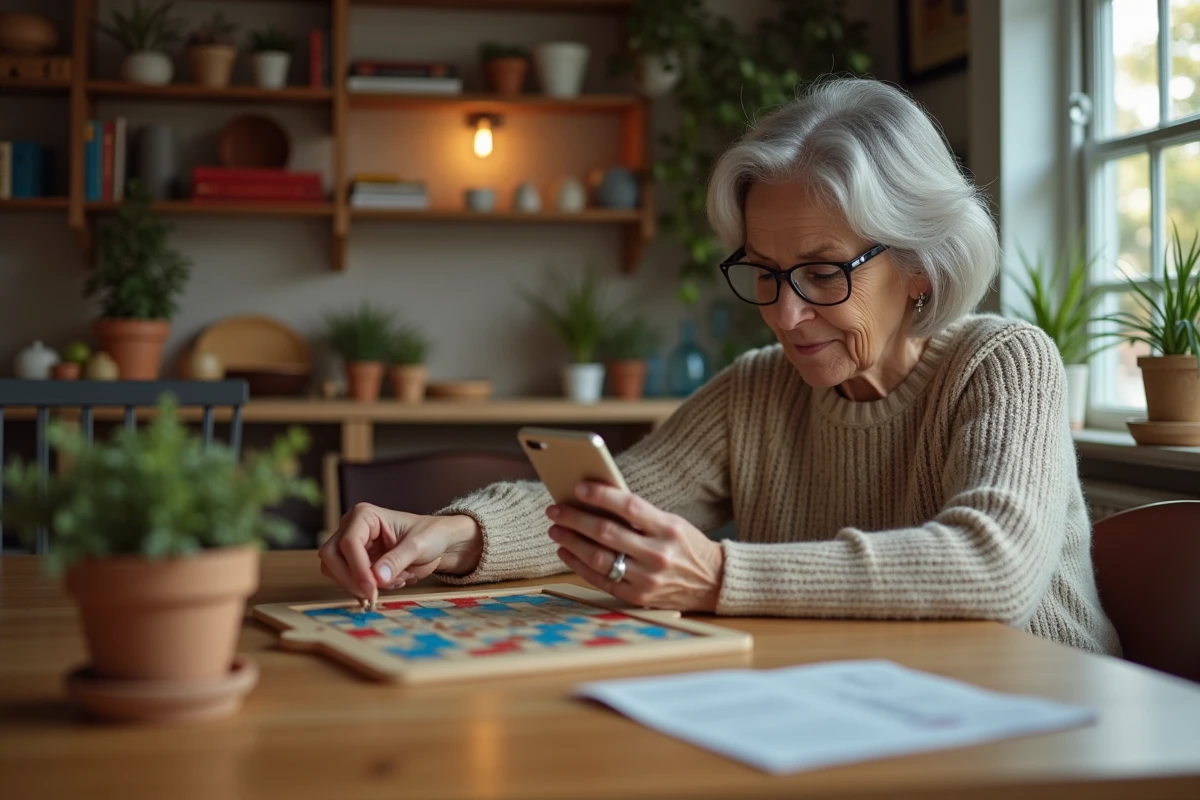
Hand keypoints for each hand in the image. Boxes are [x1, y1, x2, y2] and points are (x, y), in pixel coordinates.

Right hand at [318, 504, 481, 599]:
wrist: (438, 543)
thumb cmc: (430, 535)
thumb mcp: (418, 546)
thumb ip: (397, 560)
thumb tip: (376, 578)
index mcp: (365, 515)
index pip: (348, 542)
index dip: (357, 568)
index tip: (371, 588)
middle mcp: (351, 528)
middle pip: (331, 557)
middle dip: (350, 578)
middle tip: (373, 594)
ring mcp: (350, 547)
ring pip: (334, 571)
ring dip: (359, 584)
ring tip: (394, 581)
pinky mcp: (354, 563)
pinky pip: (347, 581)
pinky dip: (365, 588)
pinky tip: (391, 583)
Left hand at [546, 482, 724, 611]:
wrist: (714, 582)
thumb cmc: (687, 546)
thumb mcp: (672, 523)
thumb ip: (641, 515)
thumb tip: (598, 501)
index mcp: (669, 528)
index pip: (629, 506)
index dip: (601, 495)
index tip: (578, 487)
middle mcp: (658, 555)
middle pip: (607, 533)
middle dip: (575, 519)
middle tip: (555, 509)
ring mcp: (648, 579)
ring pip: (600, 558)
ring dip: (572, 542)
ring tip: (557, 530)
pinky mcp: (638, 597)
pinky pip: (601, 580)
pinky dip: (579, 565)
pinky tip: (566, 552)